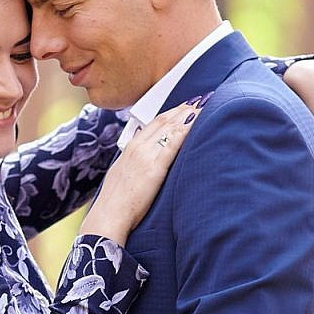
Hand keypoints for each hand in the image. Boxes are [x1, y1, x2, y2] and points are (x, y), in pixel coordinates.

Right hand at [81, 99, 202, 243]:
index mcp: (130, 147)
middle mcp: (138, 147)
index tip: (185, 106)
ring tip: (204, 105)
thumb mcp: (123, 174)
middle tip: (200, 99)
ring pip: (170, 127)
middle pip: (164, 120)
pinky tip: (197, 121)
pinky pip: (173, 144)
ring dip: (188, 114)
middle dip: (183, 108)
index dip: (171, 112)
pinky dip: (186, 130)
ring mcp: (146, 156)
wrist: (109, 215)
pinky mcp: (155, 168)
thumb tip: (145, 157)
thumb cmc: (116, 202)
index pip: (154, 122)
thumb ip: (135, 162)